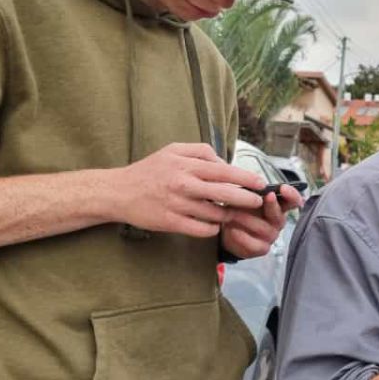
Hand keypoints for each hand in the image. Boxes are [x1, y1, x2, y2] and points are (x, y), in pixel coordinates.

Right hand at [111, 143, 264, 237]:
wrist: (118, 192)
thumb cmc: (150, 170)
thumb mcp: (173, 151)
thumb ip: (201, 152)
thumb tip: (225, 163)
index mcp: (186, 165)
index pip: (224, 171)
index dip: (246, 178)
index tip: (260, 183)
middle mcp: (183, 184)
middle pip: (225, 193)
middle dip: (246, 199)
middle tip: (257, 202)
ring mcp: (177, 204)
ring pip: (215, 213)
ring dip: (229, 215)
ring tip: (233, 214)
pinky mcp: (171, 222)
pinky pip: (202, 229)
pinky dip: (212, 228)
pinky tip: (214, 225)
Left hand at [221, 184, 303, 258]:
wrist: (227, 232)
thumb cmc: (240, 211)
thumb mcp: (245, 197)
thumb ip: (252, 191)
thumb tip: (252, 181)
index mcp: (278, 207)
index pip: (293, 201)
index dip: (292, 195)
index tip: (283, 188)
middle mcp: (278, 222)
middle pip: (279, 215)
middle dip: (271, 205)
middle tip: (264, 197)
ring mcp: (271, 237)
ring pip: (264, 229)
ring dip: (247, 219)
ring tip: (232, 213)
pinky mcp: (261, 249)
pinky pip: (253, 243)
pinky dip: (240, 236)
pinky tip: (232, 229)